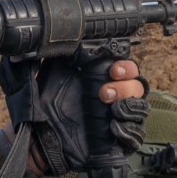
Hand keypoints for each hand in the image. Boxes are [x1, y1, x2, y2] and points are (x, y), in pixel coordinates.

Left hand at [0, 57, 148, 175]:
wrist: (35, 137)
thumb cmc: (43, 106)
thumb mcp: (48, 74)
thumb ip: (55, 55)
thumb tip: (55, 36)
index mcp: (102, 79)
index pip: (128, 68)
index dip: (127, 67)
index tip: (114, 69)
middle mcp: (113, 98)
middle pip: (138, 87)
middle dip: (126, 87)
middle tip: (104, 93)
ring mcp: (116, 119)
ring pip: (141, 110)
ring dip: (130, 107)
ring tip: (112, 110)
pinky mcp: (115, 141)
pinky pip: (135, 136)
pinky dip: (129, 131)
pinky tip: (113, 127)